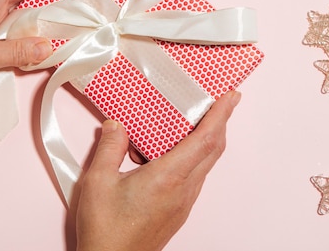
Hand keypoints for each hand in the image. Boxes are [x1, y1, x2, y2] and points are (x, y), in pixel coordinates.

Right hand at [75, 91, 240, 250]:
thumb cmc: (106, 230)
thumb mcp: (98, 182)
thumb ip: (109, 148)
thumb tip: (116, 126)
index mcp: (168, 177)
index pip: (206, 139)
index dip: (221, 115)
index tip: (230, 97)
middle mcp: (183, 189)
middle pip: (213, 149)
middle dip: (222, 122)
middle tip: (223, 102)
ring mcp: (184, 202)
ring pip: (205, 163)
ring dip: (207, 139)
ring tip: (193, 122)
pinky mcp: (178, 210)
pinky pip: (194, 176)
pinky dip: (192, 156)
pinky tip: (171, 153)